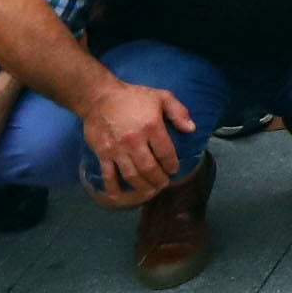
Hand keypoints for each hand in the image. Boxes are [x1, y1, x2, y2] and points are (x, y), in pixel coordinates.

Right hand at [81, 82, 198, 203]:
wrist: (100, 97)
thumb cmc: (134, 97)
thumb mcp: (162, 97)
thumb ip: (179, 112)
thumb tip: (191, 129)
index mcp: (152, 127)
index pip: (166, 153)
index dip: (172, 165)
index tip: (174, 170)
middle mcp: (135, 141)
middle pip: (149, 169)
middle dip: (159, 181)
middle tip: (163, 184)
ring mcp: (117, 149)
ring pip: (132, 175)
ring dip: (143, 187)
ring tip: (150, 191)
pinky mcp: (103, 154)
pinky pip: (108, 175)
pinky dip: (114, 188)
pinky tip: (120, 196)